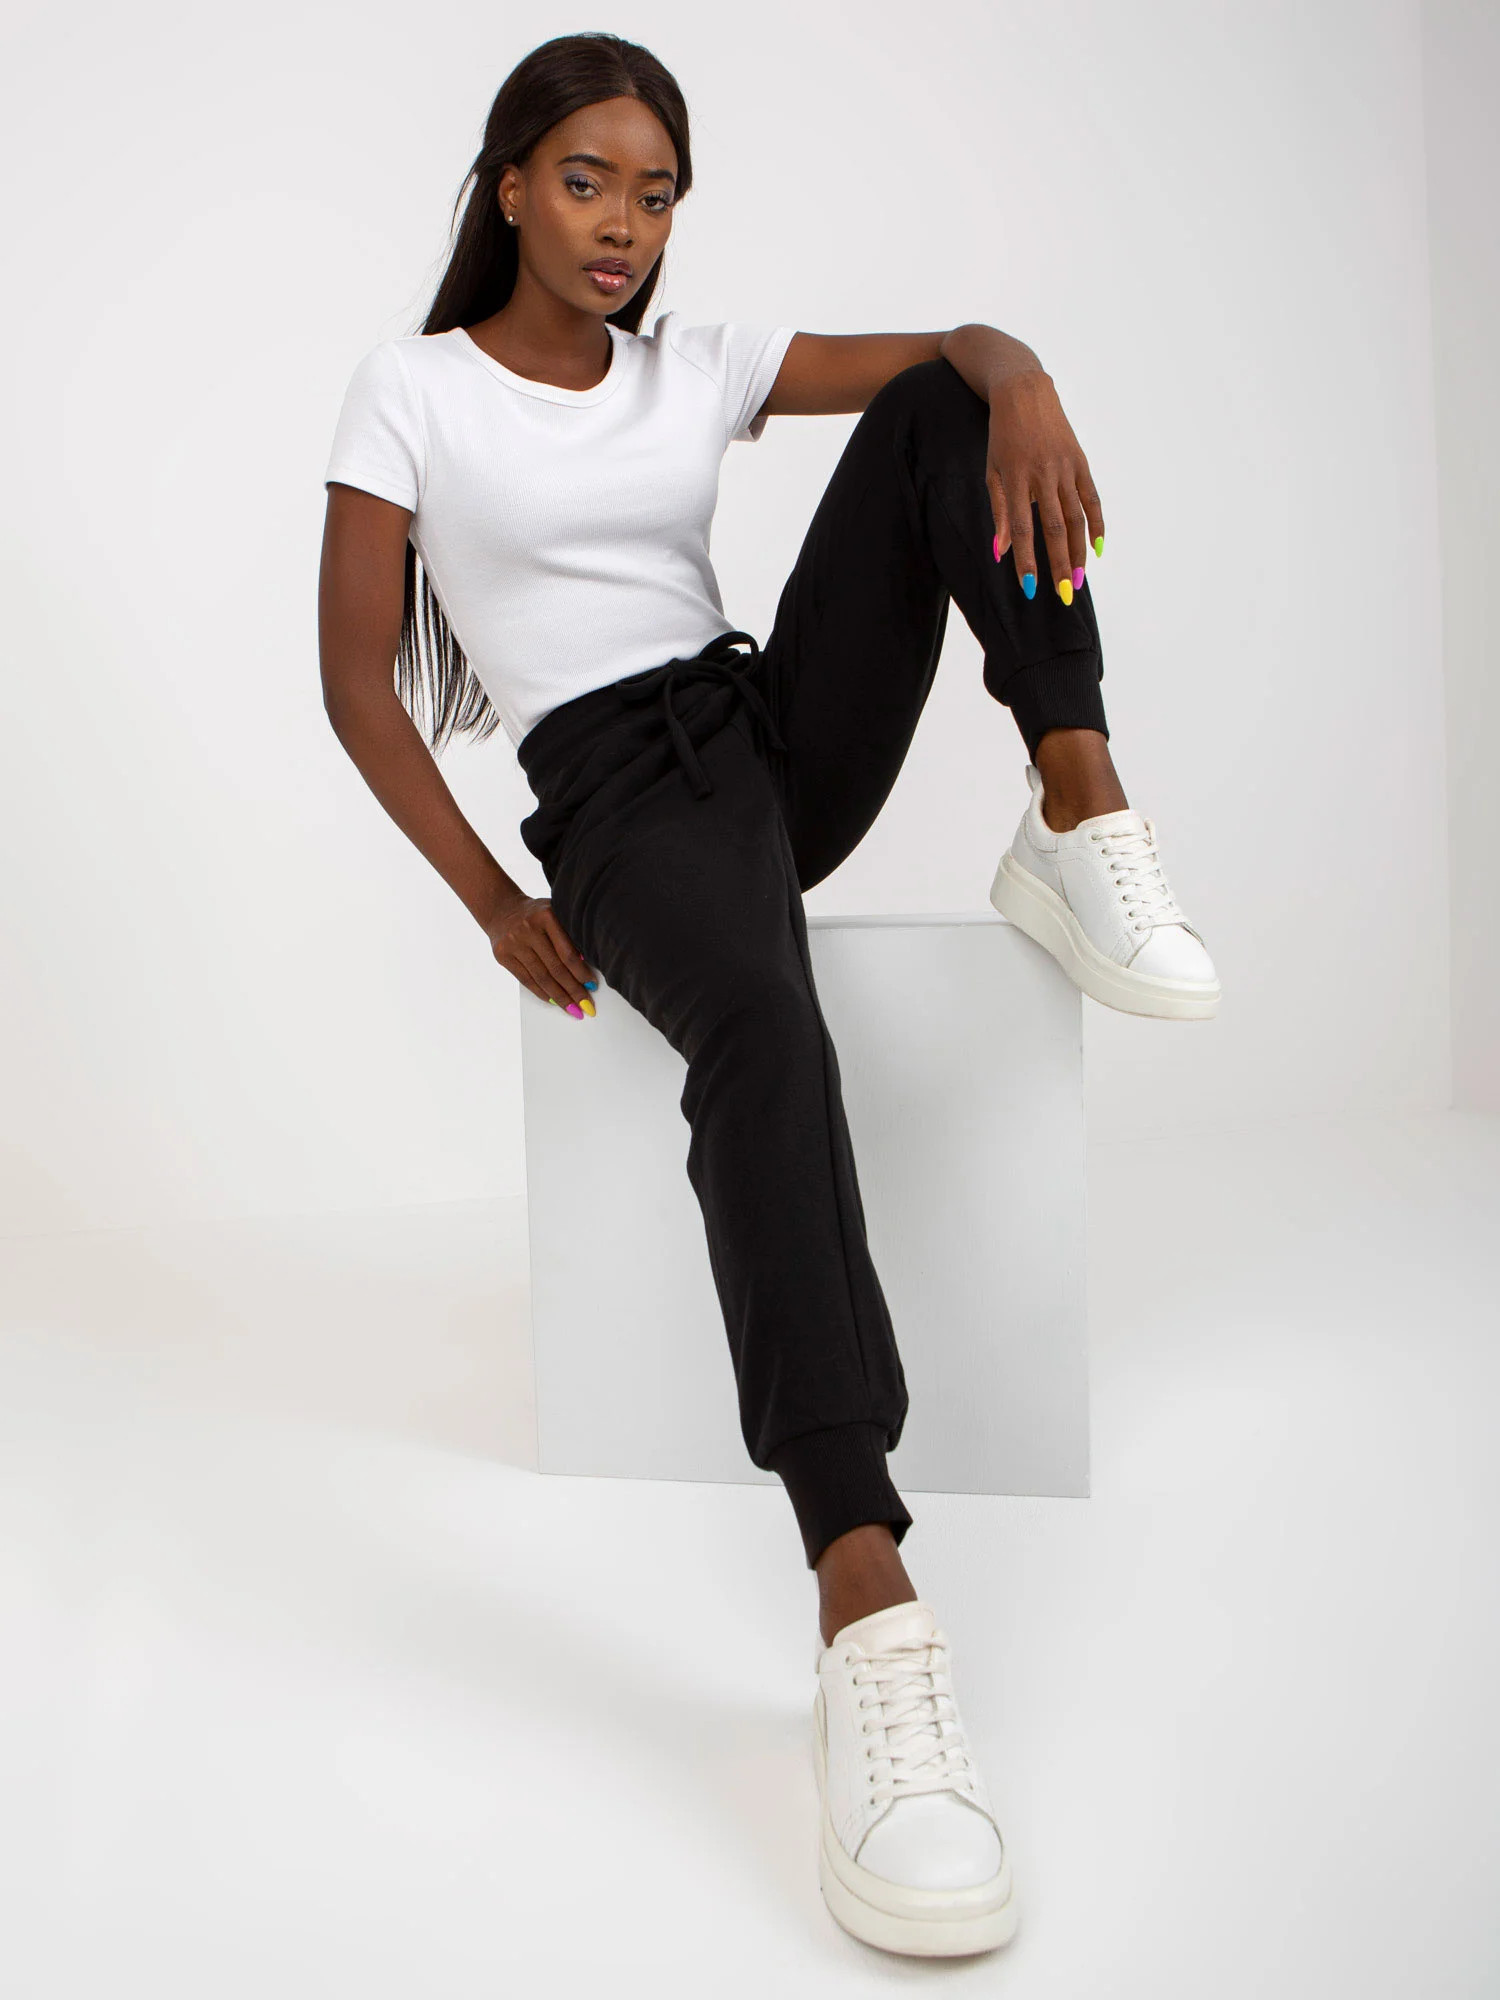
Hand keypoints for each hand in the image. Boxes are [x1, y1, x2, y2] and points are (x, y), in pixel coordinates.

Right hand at [486, 893, 597, 1016]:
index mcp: (547, 915)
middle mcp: (529, 929)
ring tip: (572, 1008)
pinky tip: (553, 1001)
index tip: (592, 986)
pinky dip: (541, 993)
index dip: (581, 973)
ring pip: (541, 977)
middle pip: (555, 968)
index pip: (567, 952)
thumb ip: (569, 934)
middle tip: (586, 1006)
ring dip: (559, 997)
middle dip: (573, 990)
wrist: (501, 908)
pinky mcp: (502, 955)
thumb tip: (585, 967)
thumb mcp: (555, 914)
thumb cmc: (536, 915)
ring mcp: (513, 942)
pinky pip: (525, 980)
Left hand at [985, 370, 1104, 604]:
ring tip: (1078, 579)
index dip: (1026, 560)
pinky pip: (1091, 498)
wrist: (1024, 392)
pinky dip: (1097, 524)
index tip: (1030, 588)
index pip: (1021, 528)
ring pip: (1076, 517)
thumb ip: (998, 512)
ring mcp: (1065, 468)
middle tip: (1064, 594)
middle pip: (1054, 528)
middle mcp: (1043, 475)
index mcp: (1016, 479)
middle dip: (1059, 564)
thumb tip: (1000, 552)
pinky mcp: (1080, 462)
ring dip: (1078, 551)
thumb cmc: (1002, 437)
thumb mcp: (991, 471)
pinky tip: (1098, 548)